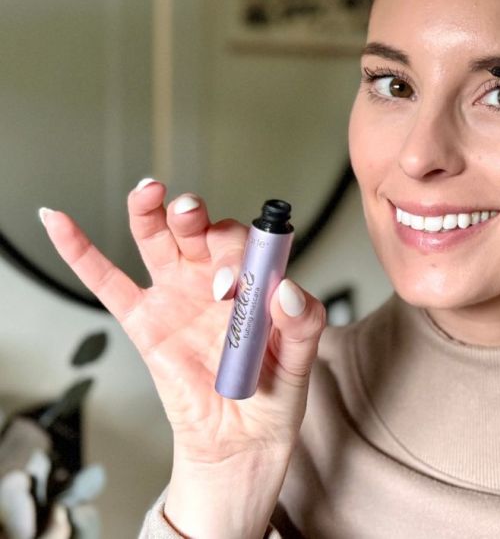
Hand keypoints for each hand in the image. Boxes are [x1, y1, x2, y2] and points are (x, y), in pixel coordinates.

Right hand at [40, 182, 325, 534]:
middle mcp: (215, 280)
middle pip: (201, 231)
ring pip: (159, 241)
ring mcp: (178, 296)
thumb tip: (287, 292)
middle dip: (195, 217)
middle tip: (194, 219)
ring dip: (152, 212)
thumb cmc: (272, 396)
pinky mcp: (145, 322)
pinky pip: (108, 283)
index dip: (240, 249)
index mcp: (254, 282)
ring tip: (151, 193)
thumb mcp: (300, 362)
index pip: (247, 244)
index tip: (237, 275)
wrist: (240, 442)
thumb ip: (303, 324)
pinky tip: (61, 224)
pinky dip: (81, 253)